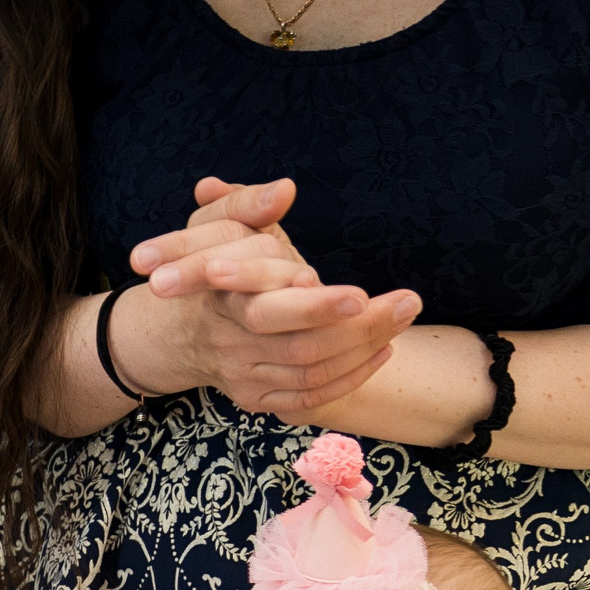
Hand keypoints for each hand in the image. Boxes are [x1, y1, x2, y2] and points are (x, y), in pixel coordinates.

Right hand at [122, 177, 419, 421]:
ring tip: (403, 316)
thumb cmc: (217, 267)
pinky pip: (309, 399)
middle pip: (302, 346)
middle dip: (361, 326)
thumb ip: (247, 204)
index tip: (360, 293)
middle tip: (409, 301)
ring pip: (312, 373)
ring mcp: (242, 376)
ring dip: (366, 347)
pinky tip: (382, 350)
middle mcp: (230, 343)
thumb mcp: (220, 227)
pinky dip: (351, 377)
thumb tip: (284, 190)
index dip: (317, 307)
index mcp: (223, 300)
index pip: (270, 310)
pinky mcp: (255, 399)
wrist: (181, 333)